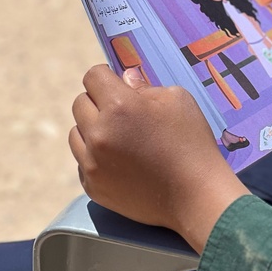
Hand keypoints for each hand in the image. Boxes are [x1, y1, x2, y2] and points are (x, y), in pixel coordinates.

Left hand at [69, 65, 248, 251]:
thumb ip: (145, 87)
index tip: (117, 83)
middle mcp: (98, 133)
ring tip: (120, 137)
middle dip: (98, 101)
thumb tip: (125, 80)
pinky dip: (96, 156)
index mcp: (120, 106)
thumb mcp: (178, 100)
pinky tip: (122, 160)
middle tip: (123, 112)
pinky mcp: (91, 186)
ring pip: (76, 132)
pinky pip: (82, 160)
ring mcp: (91, 162)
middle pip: (80, 103)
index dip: (106, 76)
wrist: (195, 194)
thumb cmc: (191, 142)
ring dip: (93, 129)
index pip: (93, 76)